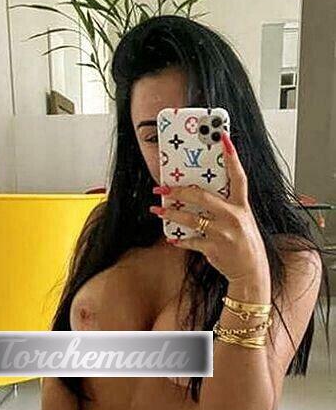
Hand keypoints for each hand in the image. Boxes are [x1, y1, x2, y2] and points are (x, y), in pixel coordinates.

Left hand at [150, 131, 269, 281]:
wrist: (251, 272)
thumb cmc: (244, 244)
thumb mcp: (242, 221)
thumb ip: (226, 207)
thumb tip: (200, 195)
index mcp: (242, 206)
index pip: (238, 176)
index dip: (232, 156)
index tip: (222, 137)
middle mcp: (234, 217)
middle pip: (202, 196)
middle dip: (179, 190)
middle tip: (162, 188)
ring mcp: (223, 233)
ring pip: (191, 218)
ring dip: (171, 213)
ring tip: (158, 210)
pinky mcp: (214, 248)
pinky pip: (190, 240)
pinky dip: (179, 239)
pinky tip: (171, 237)